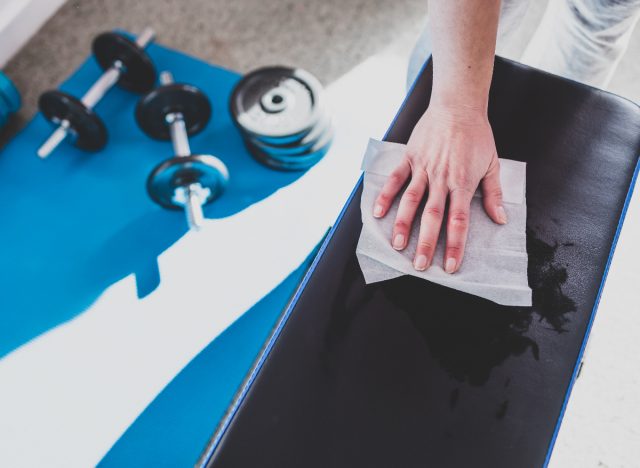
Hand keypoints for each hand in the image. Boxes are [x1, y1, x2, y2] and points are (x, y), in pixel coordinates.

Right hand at [373, 104, 506, 272]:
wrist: (458, 105)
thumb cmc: (477, 135)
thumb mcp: (492, 163)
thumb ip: (493, 194)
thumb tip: (500, 219)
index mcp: (463, 182)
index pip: (458, 221)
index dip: (455, 245)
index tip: (451, 266)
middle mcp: (441, 179)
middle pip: (433, 217)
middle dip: (426, 243)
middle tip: (419, 265)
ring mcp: (423, 168)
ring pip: (411, 201)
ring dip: (403, 224)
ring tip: (397, 245)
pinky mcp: (410, 158)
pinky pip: (395, 180)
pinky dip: (386, 196)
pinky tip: (378, 213)